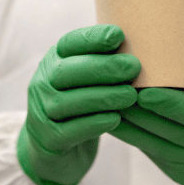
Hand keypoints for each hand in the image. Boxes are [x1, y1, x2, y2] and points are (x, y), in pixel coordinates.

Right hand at [17, 25, 139, 184]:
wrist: (55, 149)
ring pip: (69, 101)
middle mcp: (42, 83)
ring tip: (131, 95)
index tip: (119, 35)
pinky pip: (70, 130)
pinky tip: (116, 119)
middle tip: (133, 67)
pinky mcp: (47, 139)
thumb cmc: (82, 107)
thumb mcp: (88, 80)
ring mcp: (41, 112)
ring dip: (102, 96)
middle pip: (67, 71)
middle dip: (102, 67)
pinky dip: (94, 123)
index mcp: (54, 61)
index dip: (92, 38)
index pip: (69, 44)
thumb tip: (142, 45)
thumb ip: (105, 62)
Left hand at [111, 48, 183, 184]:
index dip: (169, 104)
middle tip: (114, 87)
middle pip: (171, 131)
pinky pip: (154, 153)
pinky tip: (116, 116)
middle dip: (140, 111)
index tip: (144, 89)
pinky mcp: (182, 176)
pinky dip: (135, 136)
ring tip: (107, 100)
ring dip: (130, 124)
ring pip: (157, 145)